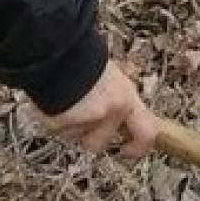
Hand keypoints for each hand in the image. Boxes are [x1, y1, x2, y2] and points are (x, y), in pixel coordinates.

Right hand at [38, 58, 155, 160]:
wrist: (58, 50)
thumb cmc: (84, 59)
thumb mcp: (112, 78)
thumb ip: (117, 100)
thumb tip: (121, 119)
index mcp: (126, 97)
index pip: (146, 133)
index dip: (138, 148)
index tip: (127, 150)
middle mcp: (111, 111)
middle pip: (101, 144)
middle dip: (91, 139)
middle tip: (84, 128)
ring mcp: (87, 120)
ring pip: (78, 137)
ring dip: (71, 127)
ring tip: (66, 102)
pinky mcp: (63, 124)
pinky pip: (59, 131)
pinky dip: (55, 120)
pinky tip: (53, 101)